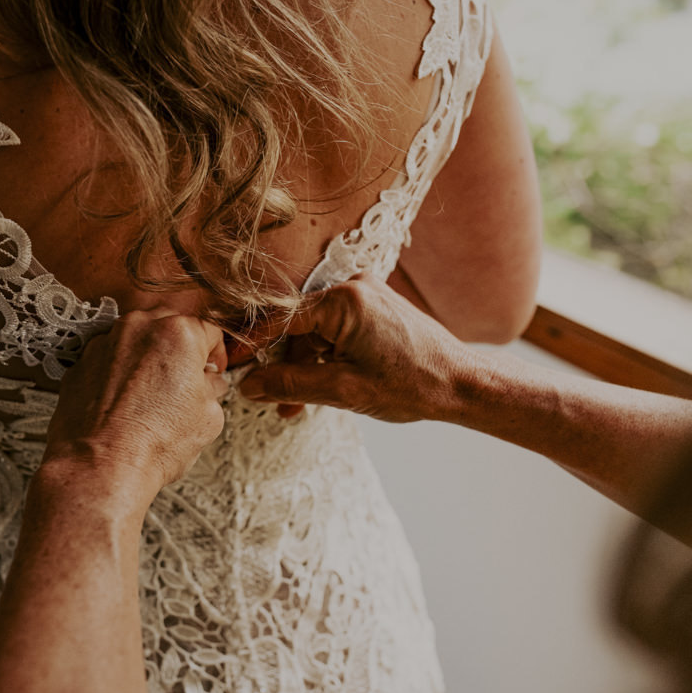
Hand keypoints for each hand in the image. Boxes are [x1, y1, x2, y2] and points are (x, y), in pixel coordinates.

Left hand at [43, 309, 228, 505]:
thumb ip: (213, 388)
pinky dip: (117, 374)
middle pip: (169, 326)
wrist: (101, 465)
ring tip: (151, 397)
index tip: (211, 370)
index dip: (216, 353)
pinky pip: (108, 360)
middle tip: (185, 381)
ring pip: (135, 341)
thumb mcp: (208, 417)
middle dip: (180, 350)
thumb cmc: (152, 443)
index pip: (208, 330)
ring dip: (146, 360)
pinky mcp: (80, 363)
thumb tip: (209, 385)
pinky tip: (125, 404)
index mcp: (177, 333)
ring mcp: (105, 344)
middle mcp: (138, 328)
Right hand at [239, 273, 473, 422]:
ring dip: (305, 367)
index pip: (280, 320)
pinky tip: (321, 386)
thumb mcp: (342, 391)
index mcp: (344, 300)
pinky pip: (334, 331)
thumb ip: (291, 385)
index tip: (228, 364)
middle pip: (297, 327)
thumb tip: (249, 386)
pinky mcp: (374, 308)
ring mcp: (365, 296)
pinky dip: (325, 358)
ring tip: (297, 405)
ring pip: (315, 332)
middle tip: (271, 399)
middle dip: (283, 365)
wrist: (462, 384)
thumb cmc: (412, 385)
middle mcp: (353, 287)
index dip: (250, 345)